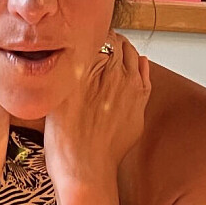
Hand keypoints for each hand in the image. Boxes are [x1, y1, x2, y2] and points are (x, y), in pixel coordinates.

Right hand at [43, 32, 150, 186]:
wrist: (85, 170)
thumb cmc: (66, 137)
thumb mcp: (61, 92)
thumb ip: (75, 64)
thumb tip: (82, 44)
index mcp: (104, 67)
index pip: (103, 36)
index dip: (92, 34)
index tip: (83, 35)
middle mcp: (123, 77)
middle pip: (121, 46)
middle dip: (110, 41)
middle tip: (96, 42)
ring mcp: (134, 95)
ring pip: (135, 61)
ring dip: (124, 55)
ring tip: (111, 54)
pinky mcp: (138, 112)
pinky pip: (144, 82)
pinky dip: (140, 71)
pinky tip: (135, 68)